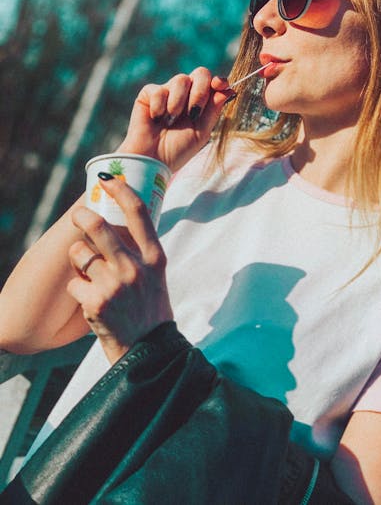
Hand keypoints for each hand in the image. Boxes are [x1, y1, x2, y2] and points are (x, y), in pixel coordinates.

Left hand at [67, 175, 172, 363]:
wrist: (148, 351)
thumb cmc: (150, 311)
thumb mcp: (156, 277)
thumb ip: (141, 252)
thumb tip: (121, 223)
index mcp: (155, 257)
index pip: (139, 213)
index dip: (121, 190)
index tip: (107, 179)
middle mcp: (137, 267)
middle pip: (99, 227)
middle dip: (83, 217)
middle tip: (78, 215)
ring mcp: (116, 284)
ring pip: (80, 254)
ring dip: (78, 263)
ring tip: (89, 277)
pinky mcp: (97, 302)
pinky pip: (74, 283)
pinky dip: (77, 291)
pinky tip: (90, 303)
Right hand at [119, 67, 234, 170]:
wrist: (153, 159)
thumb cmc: (178, 149)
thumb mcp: (201, 132)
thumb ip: (214, 110)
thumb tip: (229, 90)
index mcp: (201, 102)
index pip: (213, 83)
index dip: (219, 81)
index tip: (220, 86)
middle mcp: (186, 93)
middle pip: (201, 73)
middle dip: (200, 91)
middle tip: (194, 112)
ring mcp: (168, 91)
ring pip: (181, 79)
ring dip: (179, 103)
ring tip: (171, 121)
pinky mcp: (149, 94)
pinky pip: (159, 90)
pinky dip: (159, 107)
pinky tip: (156, 120)